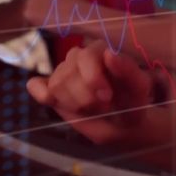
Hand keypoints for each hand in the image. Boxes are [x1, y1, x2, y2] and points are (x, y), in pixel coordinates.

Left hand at [23, 0, 90, 34]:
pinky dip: (34, 21)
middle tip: (45, 11)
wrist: (78, 15)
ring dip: (34, 11)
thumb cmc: (80, 5)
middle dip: (37, 2)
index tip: (49, 3)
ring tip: (45, 20)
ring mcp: (32, 0)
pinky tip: (44, 25)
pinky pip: (28, 17)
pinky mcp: (28, 12)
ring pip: (29, 6)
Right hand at [27, 41, 152, 144]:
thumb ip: (128, 69)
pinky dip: (41, 93)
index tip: (107, 98)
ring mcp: (63, 72)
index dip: (93, 79)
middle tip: (102, 107)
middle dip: (85, 97)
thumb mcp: (139, 89)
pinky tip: (51, 101)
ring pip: (57, 85)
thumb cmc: (132, 103)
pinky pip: (36, 85)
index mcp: (99, 50)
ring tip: (91, 108)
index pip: (85, 57)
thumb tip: (109, 53)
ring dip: (74, 104)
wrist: (123, 125)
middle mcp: (78, 56)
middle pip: (68, 74)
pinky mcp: (51, 89)